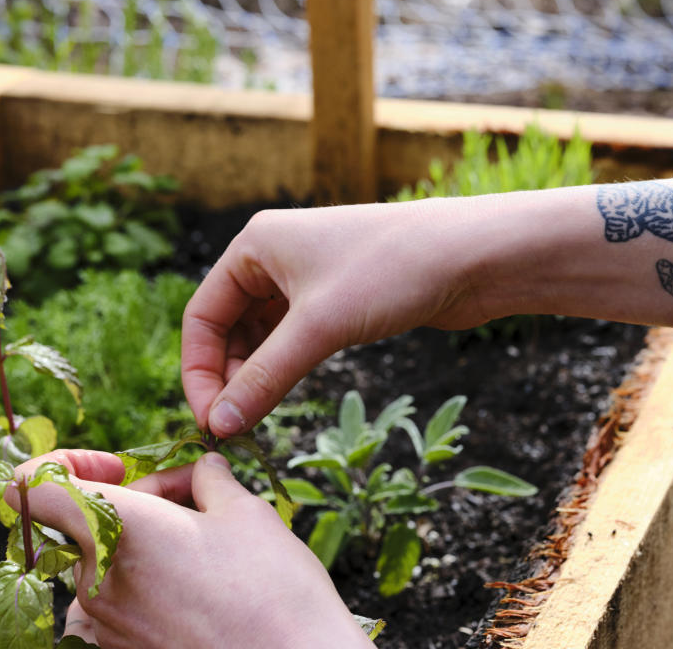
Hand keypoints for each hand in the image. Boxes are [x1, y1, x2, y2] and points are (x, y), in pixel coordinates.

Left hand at [5, 450, 373, 648]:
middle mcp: (95, 580)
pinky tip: (200, 582)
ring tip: (207, 542)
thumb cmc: (271, 588)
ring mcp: (106, 625)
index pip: (31, 488)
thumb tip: (202, 470)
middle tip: (199, 497)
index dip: (65, 464)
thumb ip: (208, 480)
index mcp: (115, 530)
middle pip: (89, 519)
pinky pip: (119, 600)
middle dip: (141, 498)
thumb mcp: (244, 512)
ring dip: (147, 539)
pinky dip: (149, 578)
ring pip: (106, 559)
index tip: (117, 466)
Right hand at [182, 198, 507, 435]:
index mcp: (255, 244)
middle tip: (234, 428)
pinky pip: (293, 337)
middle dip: (227, 376)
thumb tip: (220, 425)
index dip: (199, 371)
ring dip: (256, 375)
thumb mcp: (318, 327)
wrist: (473, 255)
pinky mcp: (336, 298)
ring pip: (261, 335)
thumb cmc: (391, 271)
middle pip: (227, 326)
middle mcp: (274, 256)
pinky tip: (286, 395)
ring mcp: (307, 277)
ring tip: (257, 419)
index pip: (203, 315)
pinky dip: (285, 366)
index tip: (210, 420)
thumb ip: (264, 377)